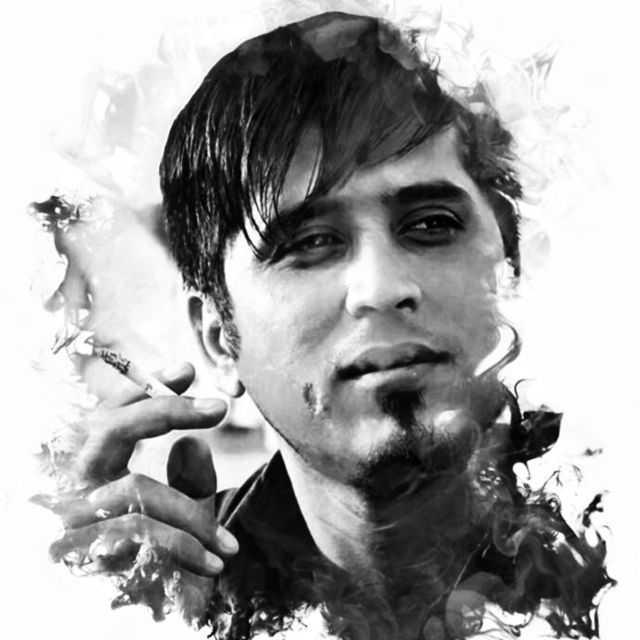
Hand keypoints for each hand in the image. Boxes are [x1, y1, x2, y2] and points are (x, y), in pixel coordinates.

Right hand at [38, 362, 236, 623]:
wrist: (113, 635)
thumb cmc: (149, 567)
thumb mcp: (175, 516)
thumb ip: (184, 477)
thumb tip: (194, 442)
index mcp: (88, 472)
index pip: (110, 413)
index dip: (147, 388)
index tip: (187, 369)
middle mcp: (69, 490)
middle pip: (109, 430)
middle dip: (165, 410)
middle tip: (220, 407)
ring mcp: (70, 524)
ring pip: (137, 488)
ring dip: (193, 508)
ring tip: (230, 540)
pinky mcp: (82, 558)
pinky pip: (142, 536)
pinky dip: (185, 545)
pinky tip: (215, 562)